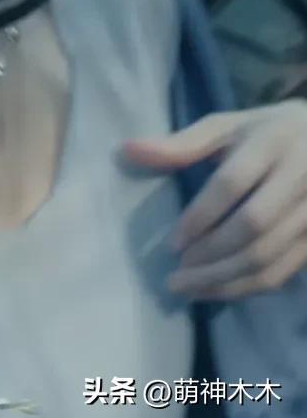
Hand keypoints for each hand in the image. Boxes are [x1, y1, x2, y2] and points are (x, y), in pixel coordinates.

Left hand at [123, 101, 306, 299]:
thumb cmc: (265, 132)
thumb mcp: (225, 127)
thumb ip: (180, 143)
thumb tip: (127, 151)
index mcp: (271, 143)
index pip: (231, 184)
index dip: (200, 216)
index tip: (172, 244)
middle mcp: (301, 178)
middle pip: (254, 225)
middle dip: (211, 254)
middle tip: (175, 274)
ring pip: (272, 254)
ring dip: (227, 278)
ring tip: (187, 289)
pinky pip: (286, 270)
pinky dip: (249, 286)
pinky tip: (217, 290)